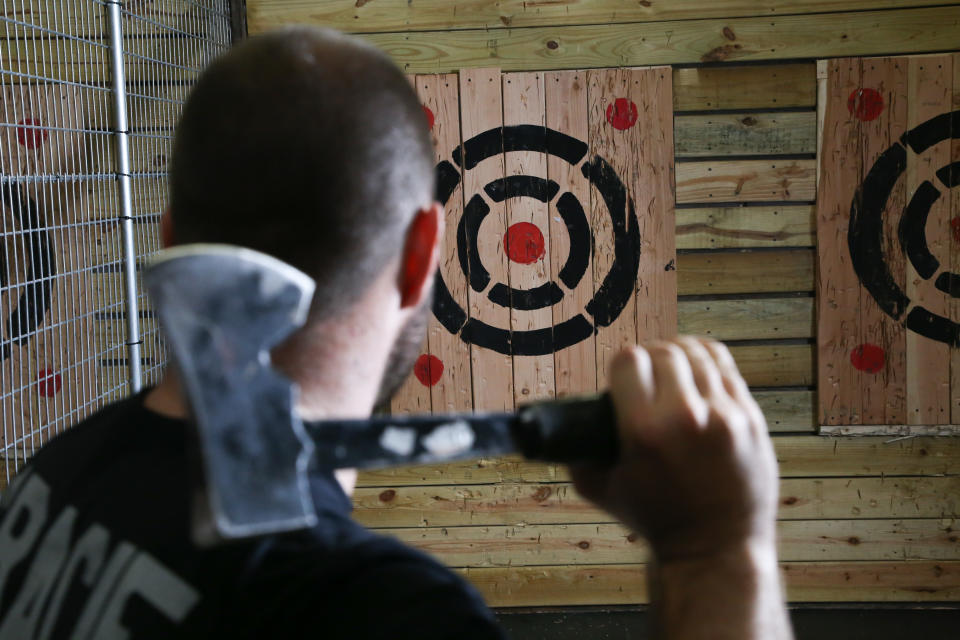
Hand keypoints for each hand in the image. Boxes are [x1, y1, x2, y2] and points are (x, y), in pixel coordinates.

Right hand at [571, 337, 778, 562]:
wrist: (714, 547)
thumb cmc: (654, 519)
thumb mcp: (599, 488)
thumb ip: (575, 449)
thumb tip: (562, 415)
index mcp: (645, 432)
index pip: (629, 360)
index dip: (622, 367)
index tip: (623, 381)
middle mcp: (686, 418)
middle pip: (663, 351)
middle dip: (649, 359)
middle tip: (646, 378)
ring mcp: (725, 416)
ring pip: (696, 352)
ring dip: (678, 355)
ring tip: (671, 369)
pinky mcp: (750, 418)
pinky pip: (726, 366)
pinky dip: (706, 360)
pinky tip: (697, 369)